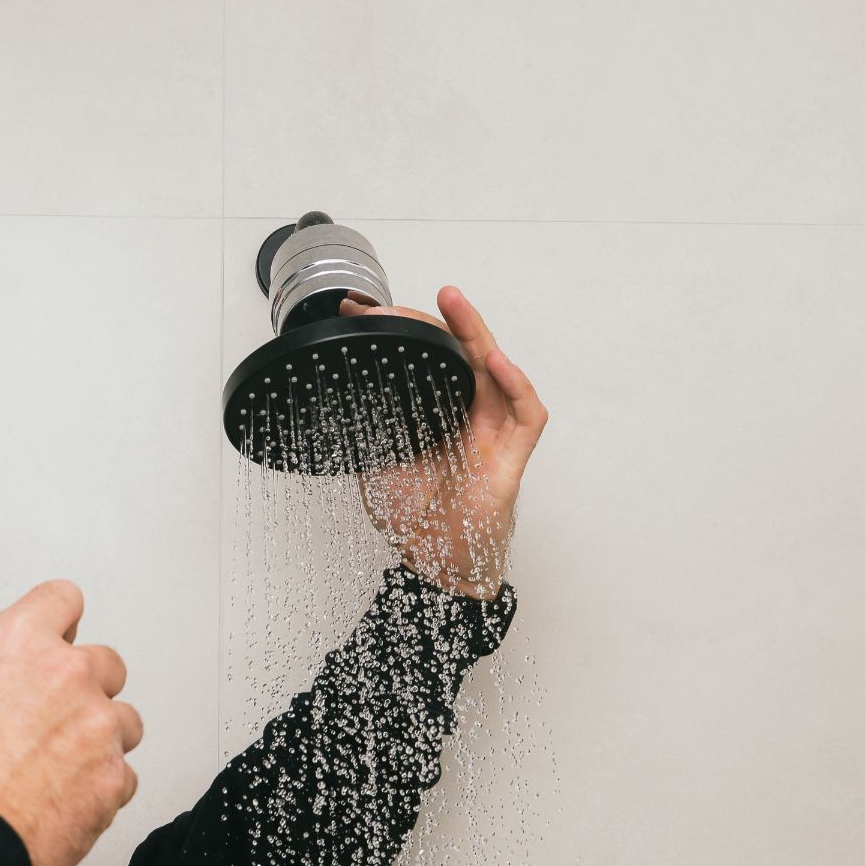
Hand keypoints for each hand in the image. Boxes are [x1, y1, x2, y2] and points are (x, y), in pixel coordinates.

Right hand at [0, 579, 140, 865]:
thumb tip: (6, 695)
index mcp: (19, 641)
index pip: (63, 600)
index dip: (61, 624)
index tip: (62, 639)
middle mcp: (68, 673)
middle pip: (108, 663)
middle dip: (88, 690)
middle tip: (56, 723)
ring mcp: (99, 725)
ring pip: (125, 722)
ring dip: (101, 742)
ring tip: (60, 773)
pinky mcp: (114, 778)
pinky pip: (125, 778)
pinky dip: (101, 791)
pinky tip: (63, 806)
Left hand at [342, 288, 547, 600]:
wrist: (434, 566)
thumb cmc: (415, 518)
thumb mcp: (376, 461)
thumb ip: (368, 426)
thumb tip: (338, 395)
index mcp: (436, 411)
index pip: (425, 358)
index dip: (403, 331)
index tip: (361, 311)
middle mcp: (467, 414)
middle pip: (462, 353)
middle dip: (437, 320)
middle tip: (404, 299)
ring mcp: (493, 433)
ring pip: (496, 370)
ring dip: (476, 333)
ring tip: (453, 303)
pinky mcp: (512, 458)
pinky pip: (526, 413)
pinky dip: (515, 384)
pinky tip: (495, 361)